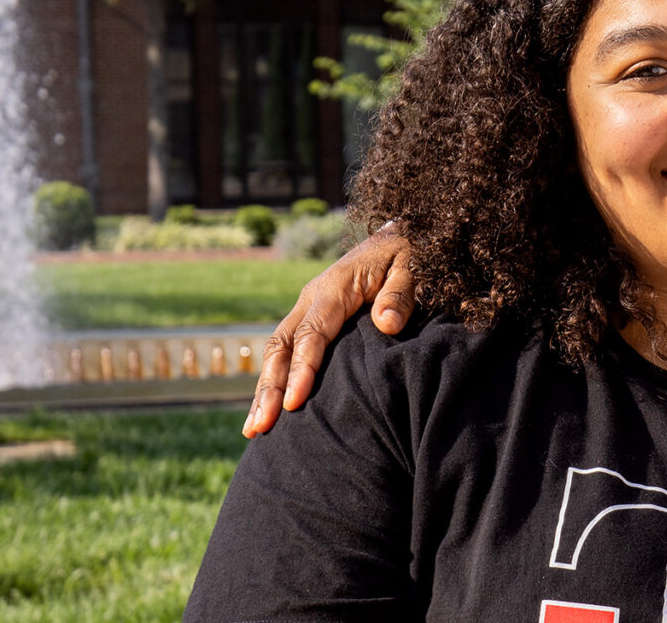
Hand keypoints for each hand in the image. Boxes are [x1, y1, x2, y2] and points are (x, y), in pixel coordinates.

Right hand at [243, 222, 416, 437]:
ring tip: (255, 429)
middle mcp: (311, 299)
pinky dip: (274, 380)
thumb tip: (387, 323)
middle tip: (262, 426)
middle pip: (282, 346)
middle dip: (270, 388)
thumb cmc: (407, 255)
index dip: (302, 370)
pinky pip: (286, 351)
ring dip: (264, 390)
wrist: (396, 236)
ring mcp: (306, 309)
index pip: (311, 334)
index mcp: (334, 288)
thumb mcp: (412, 266)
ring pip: (277, 351)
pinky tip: (268, 409)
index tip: (295, 404)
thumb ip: (400, 293)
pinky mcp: (309, 319)